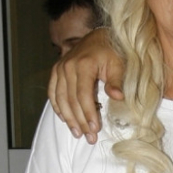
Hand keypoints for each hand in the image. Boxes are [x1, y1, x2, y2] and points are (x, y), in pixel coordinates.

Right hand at [48, 28, 123, 143]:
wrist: (101, 35)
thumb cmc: (113, 51)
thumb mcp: (119, 64)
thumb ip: (117, 81)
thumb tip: (118, 97)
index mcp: (83, 65)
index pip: (83, 96)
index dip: (88, 114)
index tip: (95, 129)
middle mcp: (68, 66)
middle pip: (71, 100)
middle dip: (80, 121)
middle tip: (88, 137)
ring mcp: (60, 68)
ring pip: (60, 99)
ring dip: (68, 118)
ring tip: (77, 133)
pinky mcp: (56, 70)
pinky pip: (53, 92)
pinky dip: (57, 106)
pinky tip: (64, 118)